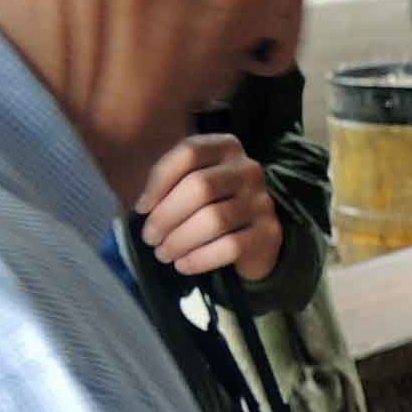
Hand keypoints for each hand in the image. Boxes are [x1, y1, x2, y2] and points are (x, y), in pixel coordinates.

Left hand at [136, 135, 285, 282]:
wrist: (253, 238)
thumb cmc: (210, 206)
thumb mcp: (189, 183)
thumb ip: (166, 182)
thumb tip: (141, 205)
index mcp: (226, 147)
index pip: (189, 152)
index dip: (159, 180)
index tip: (142, 208)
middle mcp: (248, 169)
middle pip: (200, 187)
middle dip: (166, 216)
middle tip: (149, 238)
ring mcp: (262, 201)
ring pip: (214, 219)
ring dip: (180, 240)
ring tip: (163, 253)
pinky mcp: (269, 233)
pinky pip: (230, 246)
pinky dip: (200, 258)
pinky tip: (183, 265)